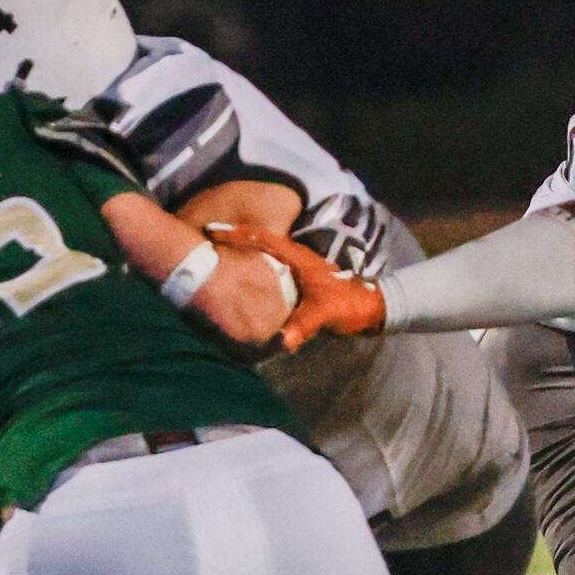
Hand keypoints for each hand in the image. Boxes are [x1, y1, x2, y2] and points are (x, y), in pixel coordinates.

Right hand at [206, 224, 382, 351]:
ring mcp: (294, 268)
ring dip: (239, 255)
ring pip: (261, 256)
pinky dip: (251, 271)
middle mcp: (292, 257)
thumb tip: (280, 342)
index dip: (235, 234)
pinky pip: (266, 270)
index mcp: (295, 256)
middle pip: (256, 243)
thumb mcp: (324, 313)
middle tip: (203, 246)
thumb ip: (303, 326)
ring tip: (213, 261)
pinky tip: (239, 283)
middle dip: (230, 242)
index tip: (210, 232)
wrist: (371, 308)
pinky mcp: (295, 281)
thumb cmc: (349, 304)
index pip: (260, 239)